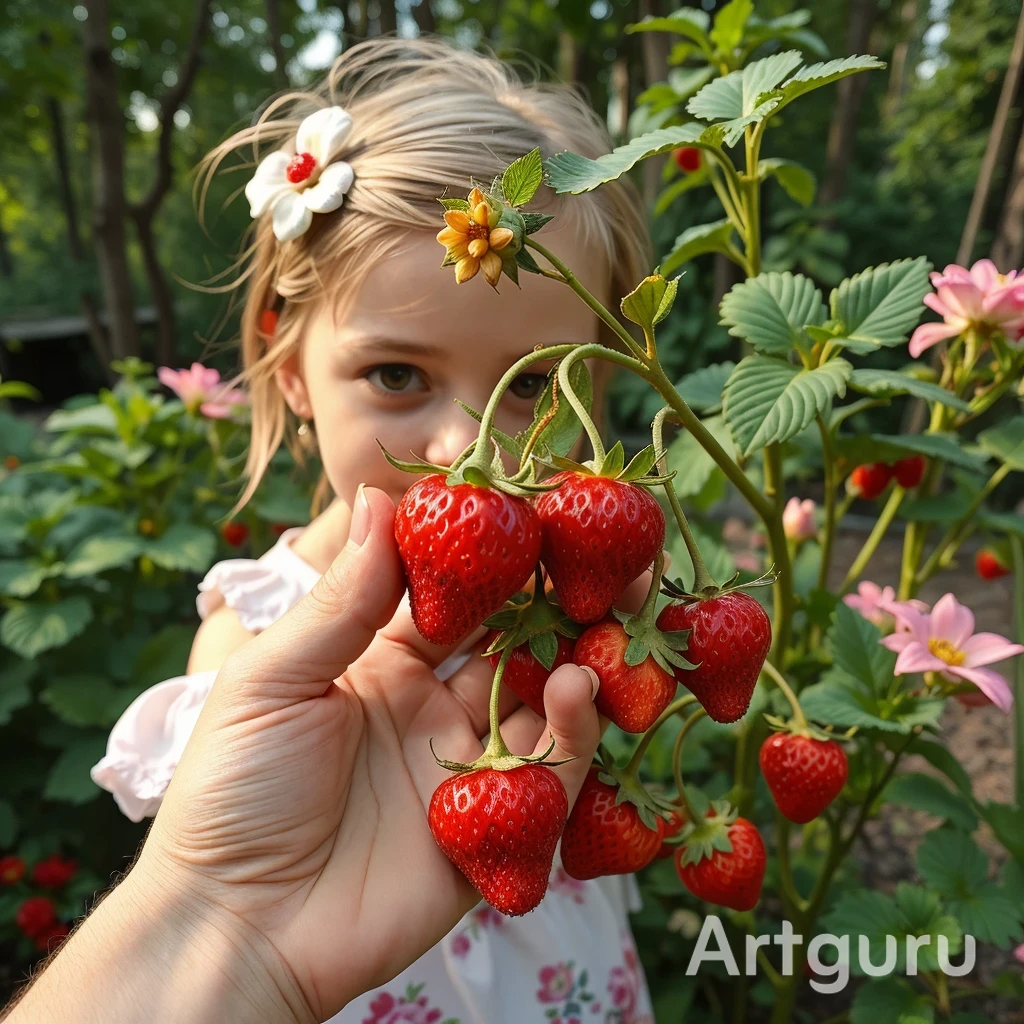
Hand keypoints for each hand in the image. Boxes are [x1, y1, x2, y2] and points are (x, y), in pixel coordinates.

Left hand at [119, 486, 601, 1020]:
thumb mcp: (272, 682)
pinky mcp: (491, 828)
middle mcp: (432, 704)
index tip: (533, 504)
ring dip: (576, 654)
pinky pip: (548, 775)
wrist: (232, 926)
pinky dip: (572, 731)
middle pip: (513, 638)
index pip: (451, 591)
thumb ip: (340, 601)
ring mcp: (465, 765)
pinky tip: (573, 690)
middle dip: (559, 595)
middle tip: (605, 548)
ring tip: (601, 613)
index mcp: (381, 660)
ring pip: (543, 700)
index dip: (489, 550)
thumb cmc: (232, 793)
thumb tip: (380, 498)